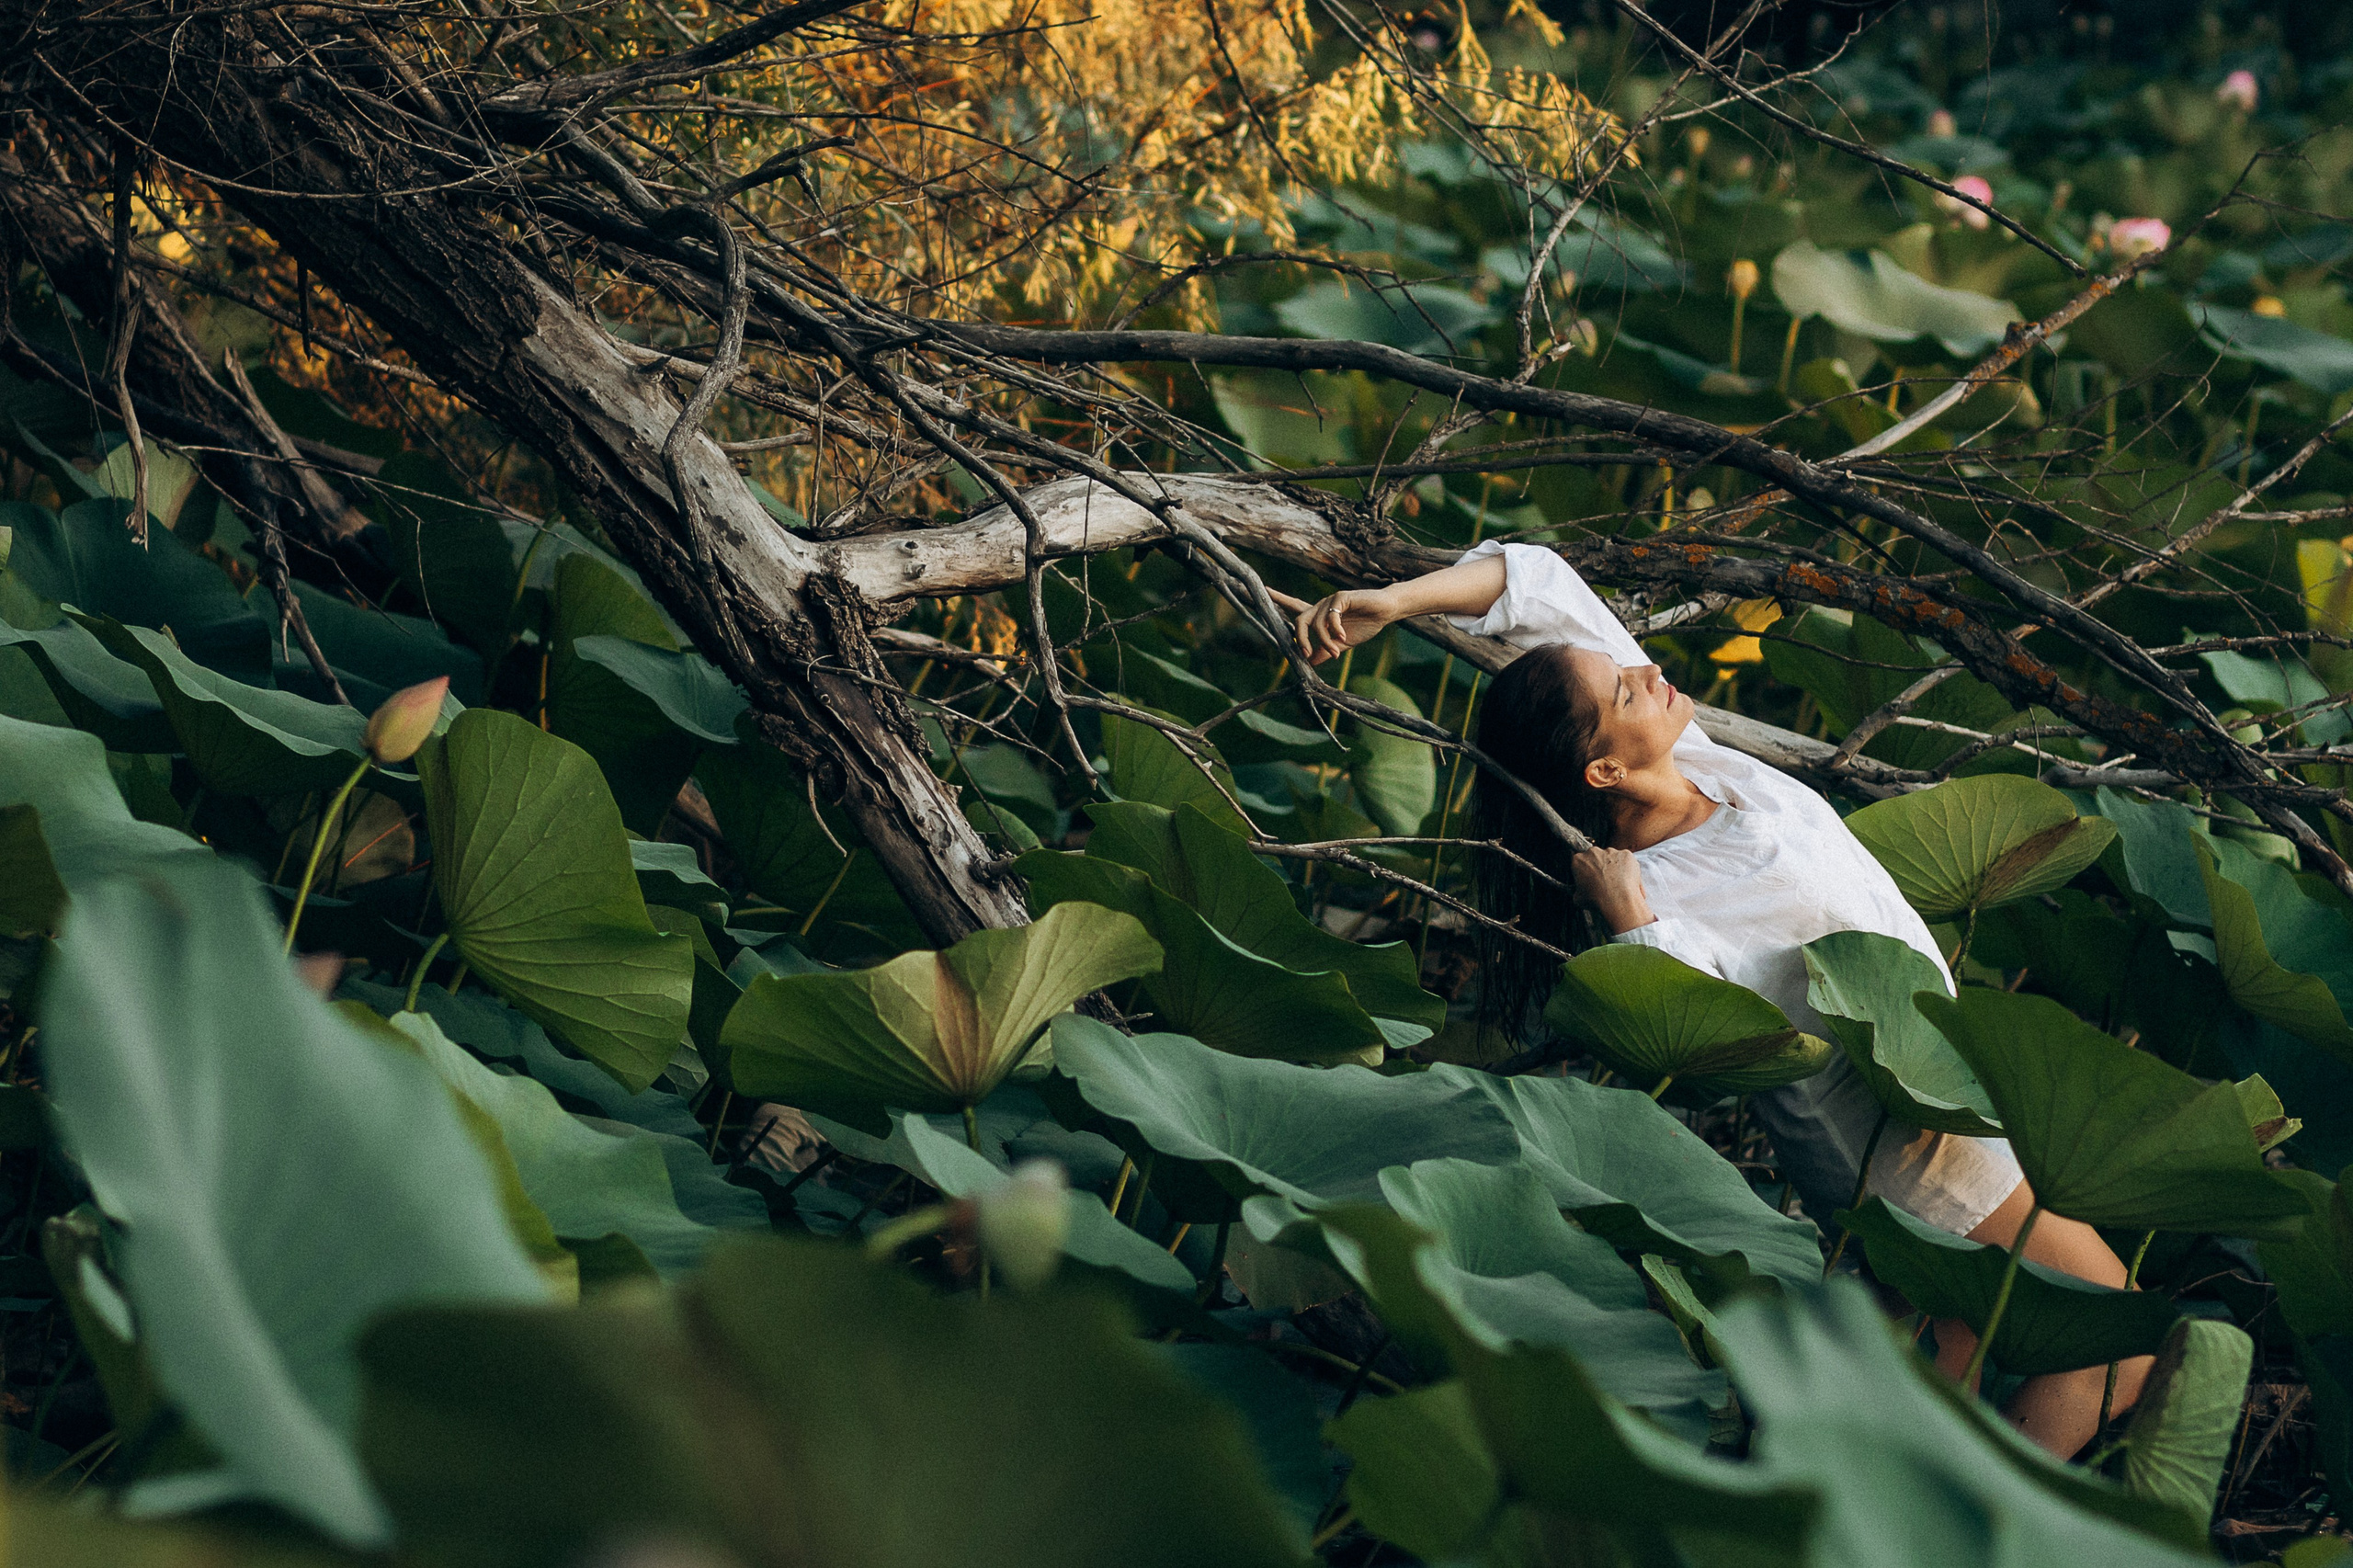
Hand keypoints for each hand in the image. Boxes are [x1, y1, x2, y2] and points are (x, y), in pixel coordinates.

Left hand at [1268, 587, 1399, 665]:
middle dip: (1301, 640)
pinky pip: (1330, 617)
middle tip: (1307, 655)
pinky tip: (1343, 636)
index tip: (1264, 590)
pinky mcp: (1341, 597)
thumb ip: (1323, 651)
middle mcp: (1320, 606)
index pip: (1294, 606)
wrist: (1384, 612)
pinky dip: (1335, 630)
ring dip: (1324, 642)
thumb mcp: (1340, 644)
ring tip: (1335, 653)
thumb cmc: (1364, 625)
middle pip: (1299, 620)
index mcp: (1318, 615)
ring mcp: (1330, 600)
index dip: (1279, 599)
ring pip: (1316, 624)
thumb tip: (1308, 664)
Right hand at [1572, 847, 1654, 934]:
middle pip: (1595, 856)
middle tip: (1603, 880)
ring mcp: (1611, 851)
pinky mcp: (1626, 854)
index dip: (1585, 871)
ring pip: (1611, 857)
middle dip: (1598, 865)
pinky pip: (1626, 859)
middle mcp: (1593, 852)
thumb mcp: (1578, 898)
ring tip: (1617, 882)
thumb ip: (1578, 890)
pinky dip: (1626, 867)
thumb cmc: (1597, 901)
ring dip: (1613, 865)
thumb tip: (1581, 891)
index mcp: (1578, 860)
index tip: (1589, 879)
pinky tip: (1626, 879)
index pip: (1580, 862)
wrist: (1618, 902)